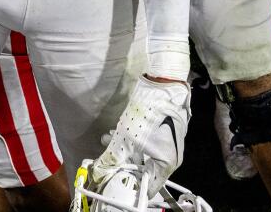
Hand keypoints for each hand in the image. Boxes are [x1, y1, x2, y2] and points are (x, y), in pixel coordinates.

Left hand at [91, 76, 189, 199]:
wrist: (164, 83)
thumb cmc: (150, 113)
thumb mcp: (126, 138)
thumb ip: (112, 158)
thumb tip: (98, 171)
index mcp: (167, 164)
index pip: (148, 187)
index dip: (129, 186)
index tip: (113, 183)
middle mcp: (172, 156)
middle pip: (144, 169)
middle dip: (122, 164)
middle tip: (107, 160)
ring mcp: (169, 142)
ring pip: (143, 153)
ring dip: (124, 149)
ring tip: (107, 139)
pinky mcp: (164, 130)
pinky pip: (146, 142)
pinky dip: (132, 140)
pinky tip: (116, 131)